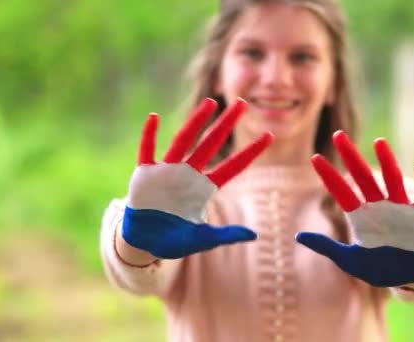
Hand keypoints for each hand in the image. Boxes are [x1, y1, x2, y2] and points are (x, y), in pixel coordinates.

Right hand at [122, 98, 272, 258]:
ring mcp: (167, 171)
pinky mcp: (145, 174)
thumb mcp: (202, 239)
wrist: (143, 241)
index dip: (251, 152)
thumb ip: (225, 235)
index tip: (270, 136)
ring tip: (211, 103)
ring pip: (184, 140)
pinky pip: (147, 151)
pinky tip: (154, 118)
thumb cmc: (174, 239)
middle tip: (242, 103)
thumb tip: (253, 235)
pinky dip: (149, 135)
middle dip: (226, 124)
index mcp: (206, 188)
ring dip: (196, 122)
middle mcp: (190, 174)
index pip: (234, 165)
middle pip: (212, 143)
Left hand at [296, 131, 413, 286]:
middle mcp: (378, 206)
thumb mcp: (348, 259)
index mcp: (360, 216)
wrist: (408, 276)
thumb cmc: (377, 266)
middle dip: (350, 156)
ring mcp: (400, 209)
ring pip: (392, 180)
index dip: (328, 176)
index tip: (314, 158)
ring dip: (387, 161)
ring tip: (378, 142)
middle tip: (337, 134)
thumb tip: (298, 236)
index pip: (341, 191)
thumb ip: (325, 247)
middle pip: (362, 176)